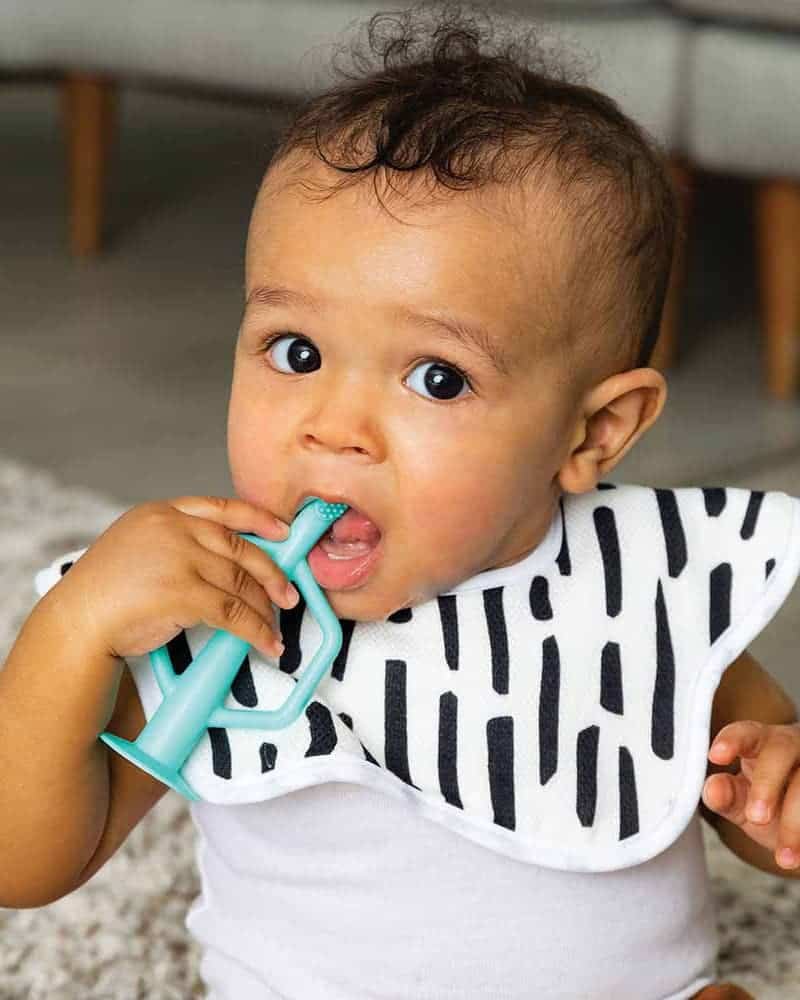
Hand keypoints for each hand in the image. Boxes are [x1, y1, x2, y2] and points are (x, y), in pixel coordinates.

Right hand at [48, 495, 299, 660]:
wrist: (76, 621)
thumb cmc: (105, 591)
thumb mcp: (138, 546)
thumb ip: (177, 542)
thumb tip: (226, 560)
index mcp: (162, 512)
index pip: (222, 508)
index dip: (259, 519)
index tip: (284, 531)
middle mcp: (173, 528)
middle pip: (240, 547)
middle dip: (271, 573)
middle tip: (288, 593)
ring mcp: (179, 558)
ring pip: (240, 582)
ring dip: (264, 608)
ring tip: (275, 627)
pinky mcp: (183, 593)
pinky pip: (233, 612)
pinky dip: (255, 630)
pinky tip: (266, 643)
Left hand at [703, 720, 799, 869]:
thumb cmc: (770, 804)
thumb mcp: (744, 803)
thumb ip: (726, 796)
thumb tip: (713, 790)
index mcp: (761, 742)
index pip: (746, 732)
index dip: (732, 741)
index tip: (715, 756)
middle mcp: (791, 745)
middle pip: (780, 751)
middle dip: (767, 784)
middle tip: (757, 817)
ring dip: (794, 823)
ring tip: (783, 857)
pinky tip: (799, 856)